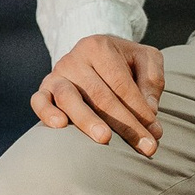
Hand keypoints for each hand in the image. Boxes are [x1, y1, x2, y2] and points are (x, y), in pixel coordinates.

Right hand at [32, 34, 166, 154]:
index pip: (121, 84)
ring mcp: (57, 74)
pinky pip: (39, 100)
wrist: (94, 55)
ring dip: (87, 120)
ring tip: (105, 138)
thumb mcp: (145, 59)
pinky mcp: (44, 88)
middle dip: (124, 124)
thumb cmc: (124, 62)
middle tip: (145, 147)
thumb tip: (150, 109)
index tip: (155, 133)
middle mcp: (75, 58)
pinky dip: (47, 113)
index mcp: (100, 47)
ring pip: (69, 98)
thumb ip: (152, 80)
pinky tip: (60, 126)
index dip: (140, 110)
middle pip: (99, 95)